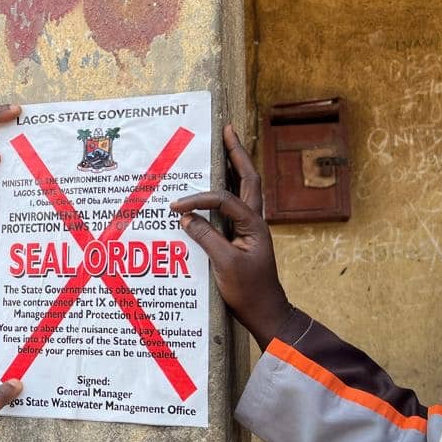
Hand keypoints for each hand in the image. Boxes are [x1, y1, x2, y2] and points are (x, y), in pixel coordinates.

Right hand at [170, 126, 292, 349]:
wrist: (265, 313)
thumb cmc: (248, 292)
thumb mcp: (224, 266)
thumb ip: (206, 238)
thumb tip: (186, 217)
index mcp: (254, 225)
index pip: (224, 200)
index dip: (199, 199)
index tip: (175, 206)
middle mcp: (255, 221)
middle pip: (248, 178)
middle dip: (237, 152)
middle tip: (227, 129)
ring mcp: (251, 228)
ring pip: (245, 188)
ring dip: (235, 166)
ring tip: (225, 144)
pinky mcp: (243, 238)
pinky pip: (235, 205)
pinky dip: (227, 189)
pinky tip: (217, 183)